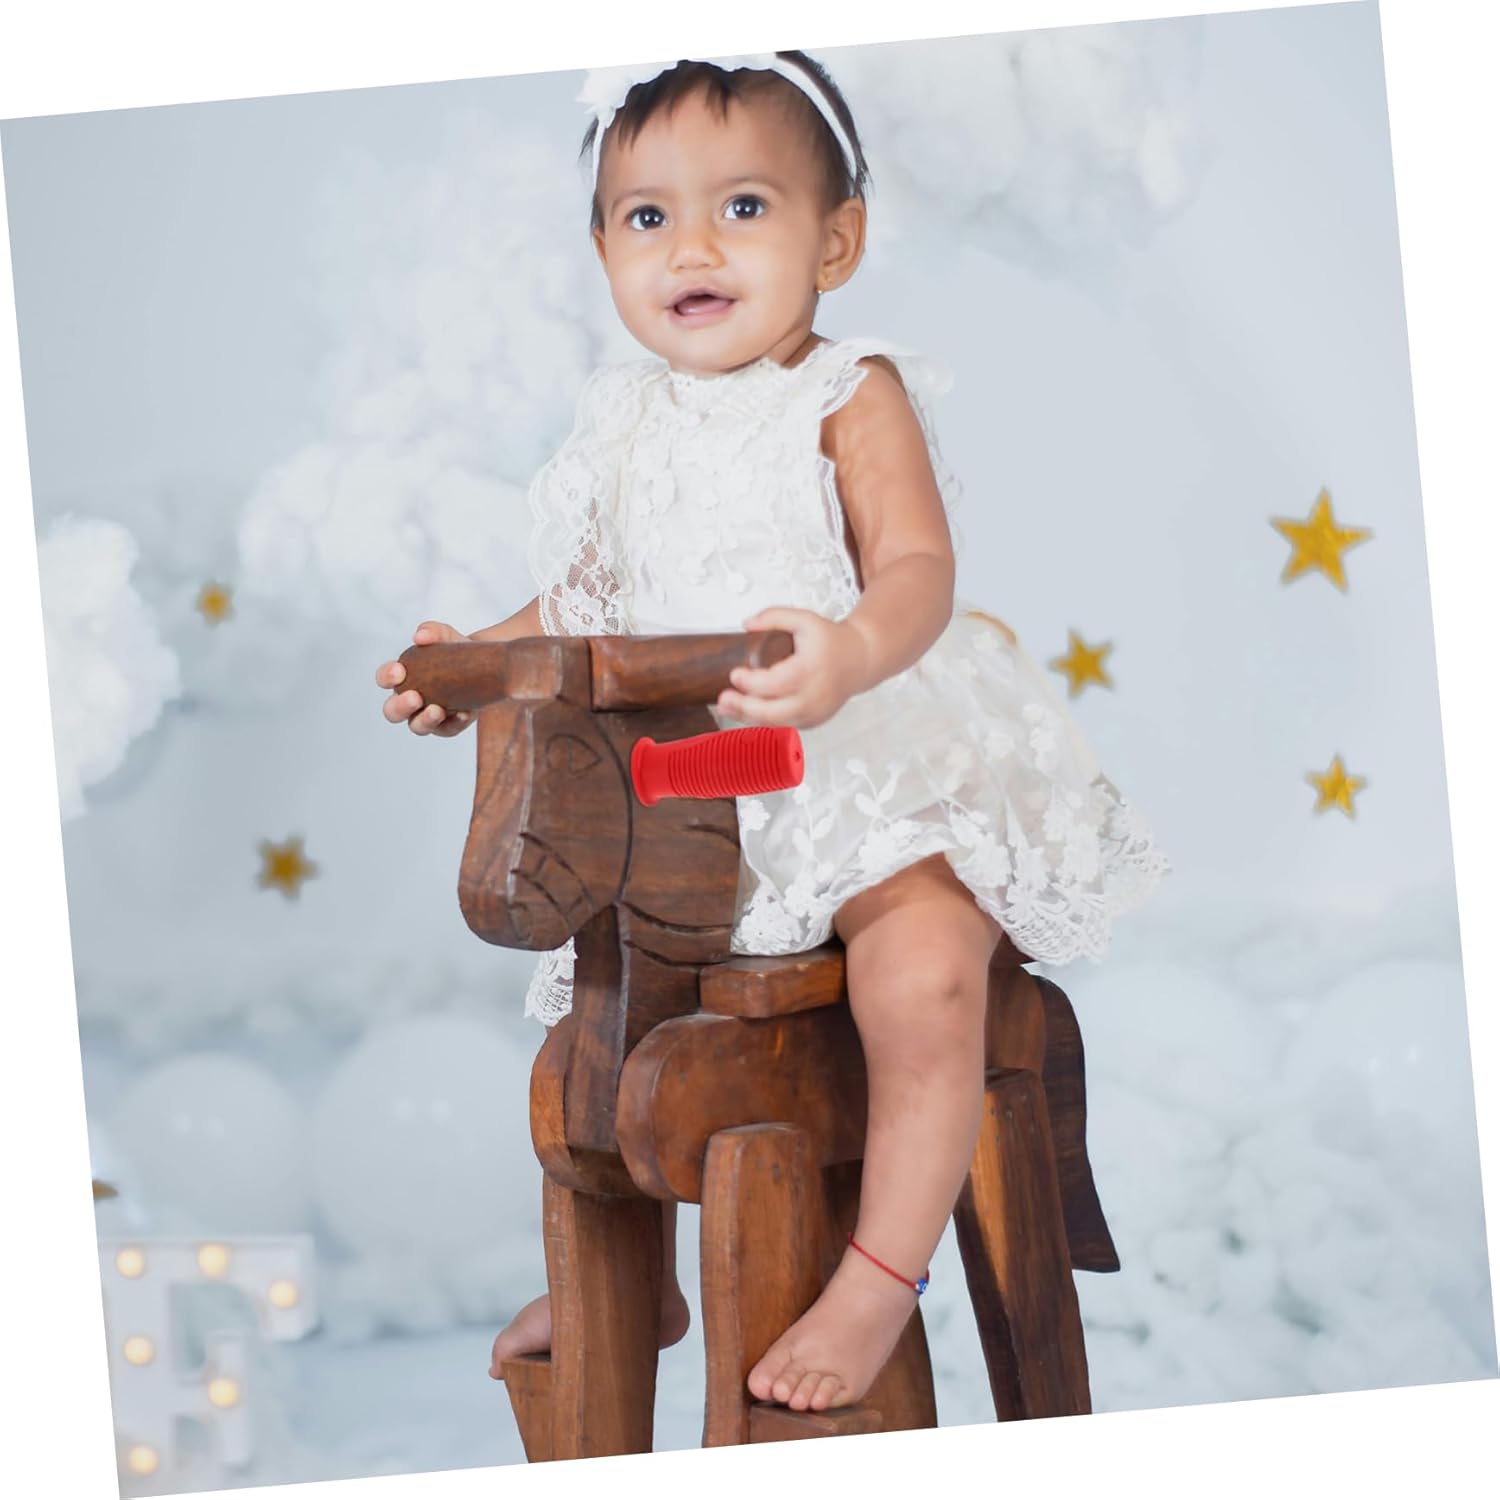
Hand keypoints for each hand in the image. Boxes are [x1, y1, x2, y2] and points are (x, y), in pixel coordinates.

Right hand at [375, 620, 474, 736]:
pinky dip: (454, 723)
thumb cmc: (455, 652)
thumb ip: (433, 631)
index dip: (386, 676)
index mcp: (403, 677)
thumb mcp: (447, 637)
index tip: (400, 671)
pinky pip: (447, 729)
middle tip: (415, 696)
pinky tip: (463, 713)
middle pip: (392, 711)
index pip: (384, 679)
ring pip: (416, 726)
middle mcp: (410, 700)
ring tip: (437, 710)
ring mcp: (428, 716)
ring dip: (425, 720)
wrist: (485, 666)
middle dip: (400, 706)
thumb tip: (420, 636)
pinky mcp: (449, 725)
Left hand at [717, 607, 870, 728]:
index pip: (775, 683)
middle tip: (723, 699)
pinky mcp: (813, 721)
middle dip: (744, 708)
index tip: (734, 674)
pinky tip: (747, 712)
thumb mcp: (804, 619)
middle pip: (773, 712)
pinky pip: (784, 725)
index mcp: (810, 670)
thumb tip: (746, 625)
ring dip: (748, 718)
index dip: (751, 682)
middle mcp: (814, 696)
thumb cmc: (832, 640)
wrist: (860, 659)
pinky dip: (764, 721)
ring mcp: (814, 712)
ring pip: (776, 723)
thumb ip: (774, 616)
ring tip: (726, 708)